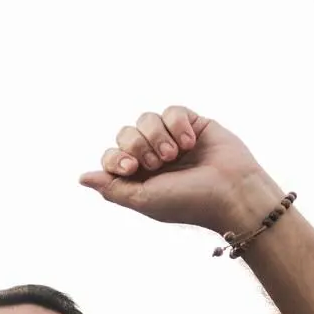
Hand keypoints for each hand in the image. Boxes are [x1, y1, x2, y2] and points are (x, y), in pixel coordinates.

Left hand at [79, 106, 269, 233]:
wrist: (231, 191)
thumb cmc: (188, 201)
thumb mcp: (143, 199)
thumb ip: (112, 187)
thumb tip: (81, 177)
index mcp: (140, 177)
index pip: (112, 156)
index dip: (117, 157)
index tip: (131, 169)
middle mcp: (154, 157)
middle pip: (126, 134)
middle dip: (138, 146)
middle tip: (158, 163)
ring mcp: (172, 139)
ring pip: (146, 119)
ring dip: (158, 136)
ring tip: (175, 153)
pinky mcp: (192, 124)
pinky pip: (171, 111)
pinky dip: (177, 125)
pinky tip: (190, 142)